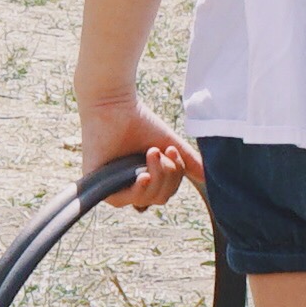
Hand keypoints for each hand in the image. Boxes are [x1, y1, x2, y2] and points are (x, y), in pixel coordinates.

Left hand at [77, 92, 199, 211]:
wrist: (114, 105)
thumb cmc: (138, 121)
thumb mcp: (169, 144)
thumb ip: (187, 162)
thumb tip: (207, 177)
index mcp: (142, 178)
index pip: (165, 192)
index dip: (174, 177)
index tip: (172, 152)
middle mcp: (127, 185)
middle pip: (158, 198)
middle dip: (168, 176)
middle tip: (161, 152)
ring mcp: (112, 187)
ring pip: (145, 200)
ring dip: (156, 176)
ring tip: (151, 153)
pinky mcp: (98, 186)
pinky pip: (122, 200)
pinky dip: (138, 190)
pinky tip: (144, 176)